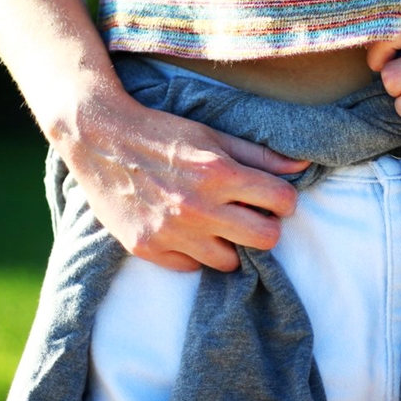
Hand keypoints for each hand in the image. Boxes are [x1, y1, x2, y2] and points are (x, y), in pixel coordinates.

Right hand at [58, 95, 309, 271]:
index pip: (282, 201)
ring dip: (230, 243)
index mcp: (219, 173)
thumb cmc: (161, 132)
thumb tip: (302, 166)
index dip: (284, 199)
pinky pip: (191, 267)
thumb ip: (259, 155)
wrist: (98, 138)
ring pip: (229, 261)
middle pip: (265, 239)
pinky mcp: (147, 248)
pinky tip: (187, 230)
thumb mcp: (212, 135)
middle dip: (265, 226)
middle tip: (250, 215)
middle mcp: (198, 207)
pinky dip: (195, 252)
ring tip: (216, 223)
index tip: (273, 197)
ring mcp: (171, 233)